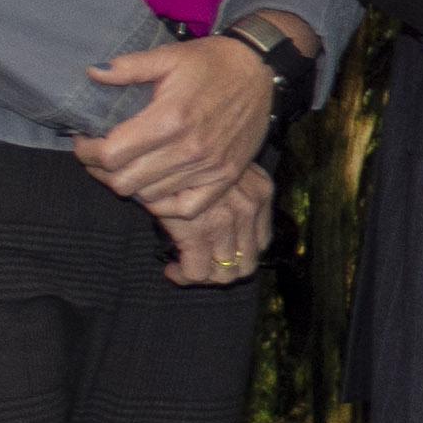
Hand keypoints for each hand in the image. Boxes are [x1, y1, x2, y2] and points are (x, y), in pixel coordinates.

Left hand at [73, 32, 273, 205]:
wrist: (261, 70)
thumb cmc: (212, 62)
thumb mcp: (168, 56)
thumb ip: (128, 67)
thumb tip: (91, 73)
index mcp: (169, 118)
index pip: (111, 155)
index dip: (88, 151)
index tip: (84, 141)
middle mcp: (188, 149)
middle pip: (125, 182)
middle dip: (103, 170)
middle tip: (101, 156)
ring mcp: (208, 168)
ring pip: (150, 196)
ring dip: (133, 184)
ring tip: (128, 166)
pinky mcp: (225, 178)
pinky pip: (186, 208)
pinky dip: (166, 202)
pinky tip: (156, 185)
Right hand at [151, 160, 275, 287]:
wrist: (161, 145)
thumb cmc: (187, 158)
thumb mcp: (221, 168)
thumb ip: (232, 193)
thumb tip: (225, 226)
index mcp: (261, 192)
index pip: (260, 243)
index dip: (239, 257)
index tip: (216, 256)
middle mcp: (250, 207)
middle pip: (246, 264)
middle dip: (222, 272)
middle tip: (201, 266)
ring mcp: (227, 220)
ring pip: (225, 274)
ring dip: (204, 276)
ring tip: (185, 267)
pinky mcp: (199, 231)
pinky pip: (197, 272)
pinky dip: (184, 276)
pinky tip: (172, 268)